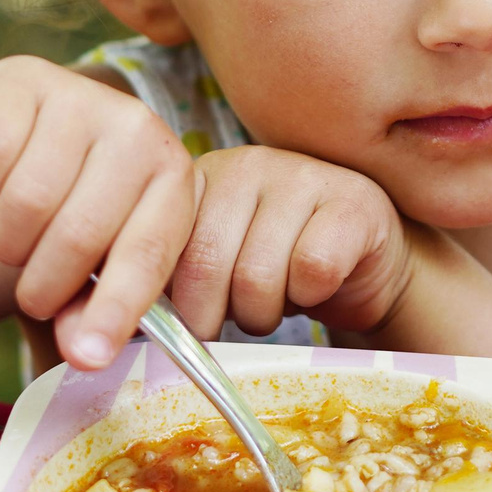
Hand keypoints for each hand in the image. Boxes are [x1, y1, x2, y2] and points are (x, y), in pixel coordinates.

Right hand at [0, 56, 195, 367]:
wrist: (13, 143)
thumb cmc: (67, 217)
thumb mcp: (95, 265)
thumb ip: (92, 314)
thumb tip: (83, 356)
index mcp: (174, 177)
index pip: (150, 251)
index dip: (118, 308)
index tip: (89, 356)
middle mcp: (139, 126)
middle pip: (81, 233)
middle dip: (46, 284)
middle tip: (36, 295)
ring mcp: (81, 95)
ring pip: (27, 201)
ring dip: (8, 241)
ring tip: (18, 238)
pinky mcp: (21, 79)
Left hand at [170, 146, 413, 338]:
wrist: (362, 264)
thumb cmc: (277, 270)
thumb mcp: (212, 267)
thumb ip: (171, 277)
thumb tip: (130, 317)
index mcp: (198, 179)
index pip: (160, 248)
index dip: (173, 301)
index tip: (187, 325)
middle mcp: (245, 165)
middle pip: (205, 266)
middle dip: (218, 316)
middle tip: (237, 317)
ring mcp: (301, 176)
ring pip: (257, 275)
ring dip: (265, 312)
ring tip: (278, 300)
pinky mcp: (352, 201)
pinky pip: (313, 270)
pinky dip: (312, 296)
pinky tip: (318, 285)